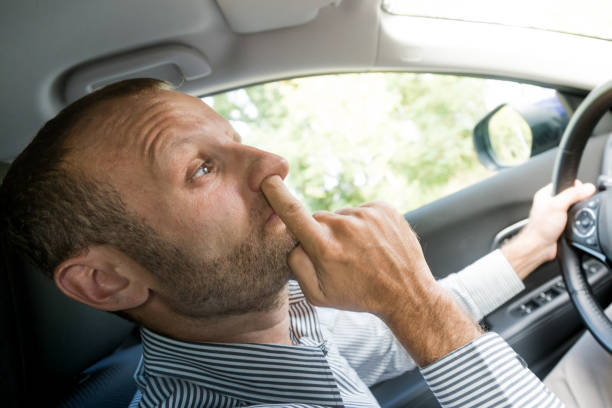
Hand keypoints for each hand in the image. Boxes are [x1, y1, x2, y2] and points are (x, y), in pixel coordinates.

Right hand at [261, 175, 481, 365]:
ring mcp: (367, 215)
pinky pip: (361, 211)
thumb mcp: (318, 295)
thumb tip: (291, 240)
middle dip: (321, 234)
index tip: (268, 179)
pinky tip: (373, 243)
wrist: (406, 293)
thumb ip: (296, 265)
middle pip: (318, 219)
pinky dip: (363, 225)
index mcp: (325, 247)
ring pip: (341, 216)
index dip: (277, 194)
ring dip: (346, 230)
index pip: (293, 213)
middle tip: (340, 257)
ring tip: (362, 252)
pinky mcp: (383, 209)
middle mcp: (345, 226)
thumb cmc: (358, 295)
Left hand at [502, 180, 595, 278]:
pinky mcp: (559, 224)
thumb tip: (587, 188)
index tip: (581, 191)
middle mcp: (548, 203)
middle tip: (577, 205)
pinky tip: (573, 223)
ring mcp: (554, 214)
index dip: (574, 186)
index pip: (563, 183)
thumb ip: (572, 194)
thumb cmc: (541, 227)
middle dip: (576, 200)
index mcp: (544, 194)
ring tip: (573, 215)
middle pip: (570, 196)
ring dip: (576, 211)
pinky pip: (572, 218)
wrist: (539, 246)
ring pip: (571, 207)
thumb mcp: (558, 205)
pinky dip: (575, 220)